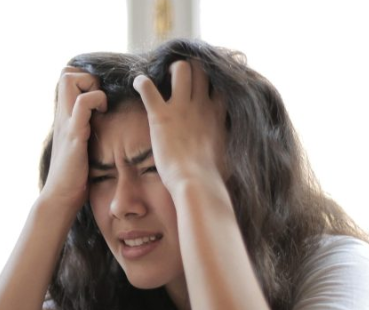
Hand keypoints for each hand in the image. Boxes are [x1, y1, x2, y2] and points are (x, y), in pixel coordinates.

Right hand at [40, 67, 106, 211]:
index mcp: (64, 117)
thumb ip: (84, 131)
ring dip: (91, 86)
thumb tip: (102, 126)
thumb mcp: (79, 146)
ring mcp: (66, 123)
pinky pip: (82, 104)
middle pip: (66, 72)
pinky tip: (102, 115)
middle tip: (100, 99)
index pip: (66, 77)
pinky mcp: (74, 134)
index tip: (99, 97)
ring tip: (101, 106)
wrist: (60, 197)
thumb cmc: (73, 176)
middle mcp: (62, 115)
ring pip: (69, 80)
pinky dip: (96, 101)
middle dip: (87, 77)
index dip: (84, 78)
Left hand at [133, 59, 226, 193]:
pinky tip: (137, 83)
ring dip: (171, 69)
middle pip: (201, 69)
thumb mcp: (228, 155)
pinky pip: (147, 88)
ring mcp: (181, 108)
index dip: (212, 80)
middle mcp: (201, 105)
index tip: (204, 84)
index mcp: (217, 114)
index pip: (220, 84)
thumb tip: (231, 151)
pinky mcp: (161, 116)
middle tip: (180, 77)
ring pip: (181, 69)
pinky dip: (141, 82)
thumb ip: (227, 143)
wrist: (196, 182)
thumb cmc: (212, 176)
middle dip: (191, 68)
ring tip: (163, 77)